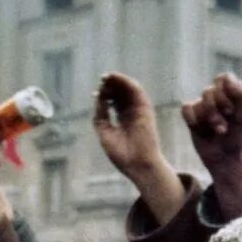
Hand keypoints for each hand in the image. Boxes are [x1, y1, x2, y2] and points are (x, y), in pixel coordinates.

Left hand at [94, 73, 186, 222]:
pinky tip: (116, 77)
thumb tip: (97, 96)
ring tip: (106, 77)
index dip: (104, 94)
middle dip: (111, 85)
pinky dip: (126, 82)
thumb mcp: (104, 129)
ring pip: (129, 89)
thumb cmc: (121, 153)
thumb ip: (101, 113)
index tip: (95, 92)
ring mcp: (138, 110)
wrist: (136, 164)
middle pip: (120, 93)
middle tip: (101, 80)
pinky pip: (136, 90)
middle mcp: (131, 113)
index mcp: (122, 119)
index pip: (113, 101)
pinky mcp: (145, 108)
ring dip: (118, 80)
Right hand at [181, 74, 241, 218]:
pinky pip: (186, 108)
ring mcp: (202, 107)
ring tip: (220, 131)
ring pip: (199, 102)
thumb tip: (228, 78)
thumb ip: (241, 95)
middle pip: (209, 91)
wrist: (226, 159)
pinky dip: (193, 118)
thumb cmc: (237, 137)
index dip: (225, 91)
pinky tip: (200, 129)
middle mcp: (216, 98)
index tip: (231, 108)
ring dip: (210, 118)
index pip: (223, 78)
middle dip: (217, 110)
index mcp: (231, 94)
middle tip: (226, 125)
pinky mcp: (192, 117)